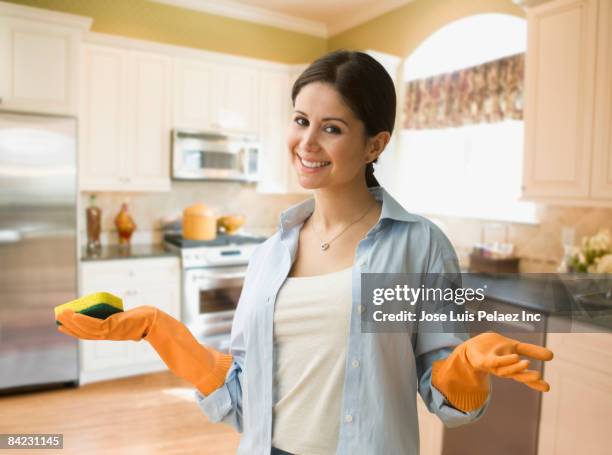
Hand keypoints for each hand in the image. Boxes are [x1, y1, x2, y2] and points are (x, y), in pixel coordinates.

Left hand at [56, 306, 232, 394]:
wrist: (195, 355)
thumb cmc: (182, 352)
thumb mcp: (162, 340)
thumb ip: (148, 333)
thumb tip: (138, 332)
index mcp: (145, 318)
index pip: (110, 321)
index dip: (89, 321)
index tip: (72, 319)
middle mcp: (142, 315)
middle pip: (104, 320)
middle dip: (79, 320)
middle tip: (60, 315)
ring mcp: (143, 319)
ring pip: (104, 323)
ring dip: (81, 322)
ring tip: (63, 319)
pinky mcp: (145, 323)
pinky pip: (112, 326)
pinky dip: (93, 325)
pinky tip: (80, 324)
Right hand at [56, 306, 155, 340]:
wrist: (152, 322)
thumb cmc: (141, 321)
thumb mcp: (126, 322)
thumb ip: (120, 322)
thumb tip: (114, 318)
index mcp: (106, 334)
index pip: (86, 334)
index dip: (73, 330)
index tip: (61, 325)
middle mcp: (106, 335)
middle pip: (83, 332)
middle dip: (69, 325)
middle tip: (57, 318)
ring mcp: (108, 332)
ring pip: (86, 329)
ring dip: (72, 321)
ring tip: (61, 314)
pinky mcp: (113, 327)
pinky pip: (94, 324)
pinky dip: (83, 320)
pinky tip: (74, 315)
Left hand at [464, 332, 552, 391]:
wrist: (471, 347)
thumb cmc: (495, 349)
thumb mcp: (515, 348)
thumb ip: (531, 351)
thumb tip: (552, 356)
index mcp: (511, 367)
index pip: (524, 375)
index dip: (534, 382)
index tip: (547, 388)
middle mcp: (503, 369)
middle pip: (515, 375)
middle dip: (526, 377)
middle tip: (538, 376)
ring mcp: (492, 366)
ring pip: (503, 370)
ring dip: (514, 368)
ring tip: (527, 363)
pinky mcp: (482, 360)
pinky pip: (492, 362)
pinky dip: (502, 361)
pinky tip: (514, 356)